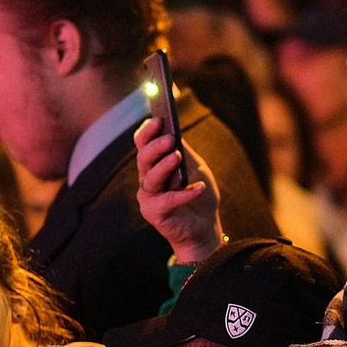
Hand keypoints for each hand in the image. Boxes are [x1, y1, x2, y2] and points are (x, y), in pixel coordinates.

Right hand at [133, 118, 225, 263]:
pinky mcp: (155, 215)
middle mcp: (146, 180)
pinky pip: (167, 201)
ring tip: (176, 157)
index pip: (142, 144)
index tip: (159, 119)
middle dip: (155, 147)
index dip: (147, 131)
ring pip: (150, 178)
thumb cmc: (197, 195)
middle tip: (170, 139)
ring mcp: (148, 198)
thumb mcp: (193, 167)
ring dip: (163, 166)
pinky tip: (199, 187)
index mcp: (153, 165)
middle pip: (143, 159)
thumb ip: (183, 151)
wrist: (205, 227)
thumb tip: (174, 129)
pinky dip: (184, 194)